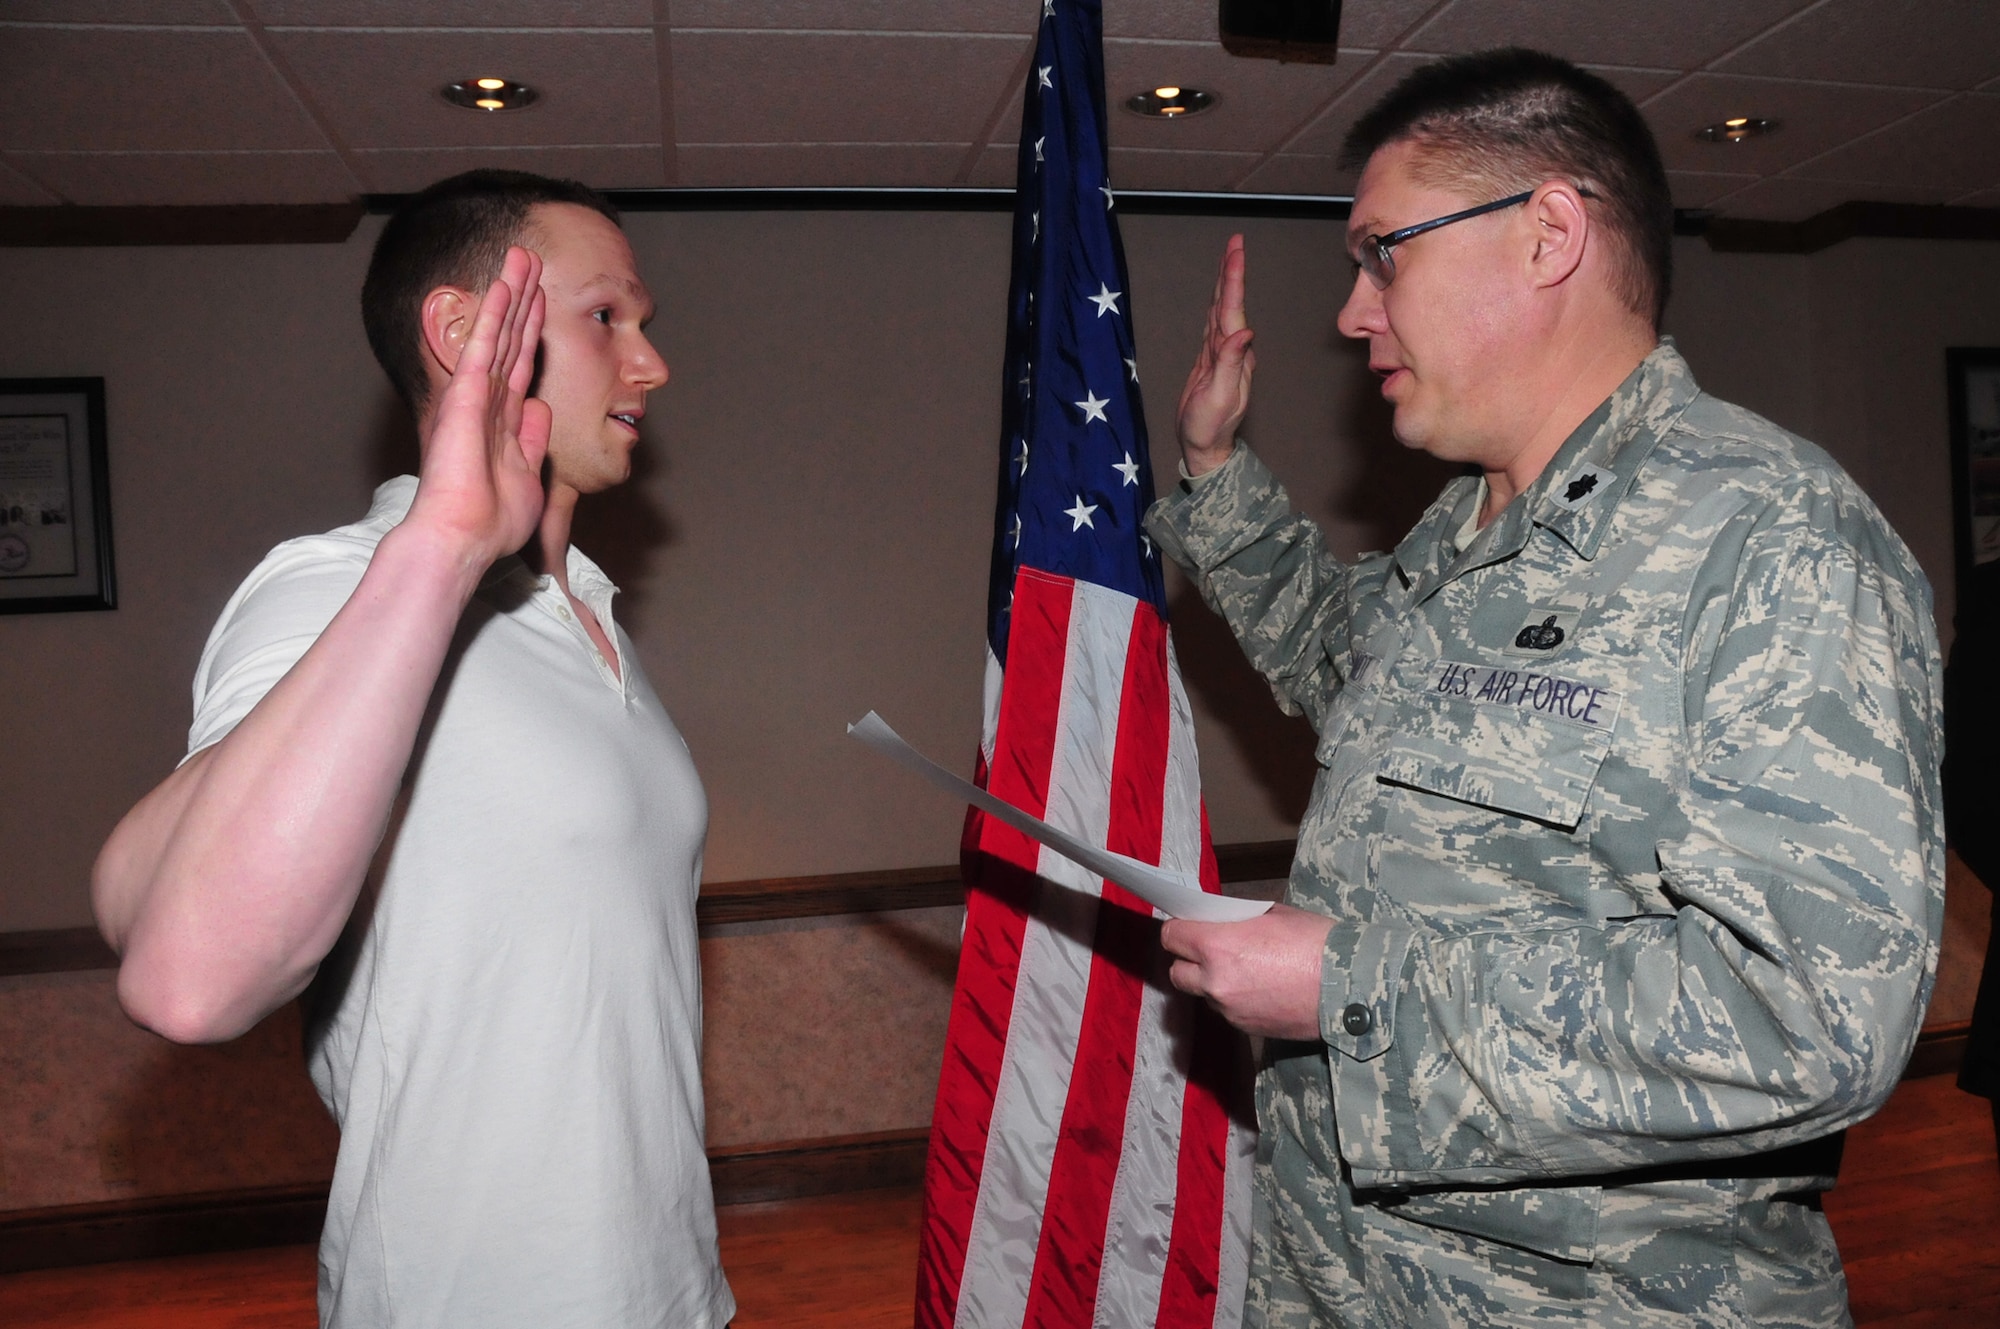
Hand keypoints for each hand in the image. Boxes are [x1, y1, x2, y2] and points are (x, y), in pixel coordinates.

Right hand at [406, 246, 552, 569]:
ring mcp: (476, 395)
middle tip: (531, 259)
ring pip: (499, 333)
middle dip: (523, 299)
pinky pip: (484, 346)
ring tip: (521, 256)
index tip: (541, 302)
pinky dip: (494, 315)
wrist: (464, 537)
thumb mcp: (528, 476)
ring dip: (511, 293)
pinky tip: (503, 285)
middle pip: (511, 339)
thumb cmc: (492, 520)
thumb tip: (539, 408)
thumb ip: (532, 440)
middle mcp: (488, 401)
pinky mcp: (466, 394)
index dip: (532, 332)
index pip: (522, 365)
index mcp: (502, 421)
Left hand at [1161, 902, 1332, 1039]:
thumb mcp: (1272, 915)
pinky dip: (1234, 1000)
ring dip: (1212, 983)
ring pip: (1202, 994)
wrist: (1348, 985)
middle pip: (1177, 972)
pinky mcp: (1246, 1028)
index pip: (1171, 937)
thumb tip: (1219, 922)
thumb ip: (1235, 920)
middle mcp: (1216, 981)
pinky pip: (1226, 1011)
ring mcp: (1229, 1009)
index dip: (1178, 930)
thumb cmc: (1315, 942)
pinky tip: (1260, 989)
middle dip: (1189, 960)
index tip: (1188, 927)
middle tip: (1209, 950)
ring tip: (1242, 971)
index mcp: (1218, 946)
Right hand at [1175, 233, 1254, 475]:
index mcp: (1234, 355)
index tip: (1236, 252)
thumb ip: (1230, 364)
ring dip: (1226, 284)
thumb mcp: (1220, 397)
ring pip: (1223, 311)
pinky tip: (1219, 296)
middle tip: (1235, 243)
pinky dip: (1217, 306)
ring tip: (1229, 259)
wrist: (1203, 446)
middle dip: (1232, 272)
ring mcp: (1221, 355)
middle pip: (1231, 303)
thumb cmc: (1210, 426)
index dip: (1234, 279)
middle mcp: (1231, 350)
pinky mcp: (1210, 361)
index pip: (1234, 310)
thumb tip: (1244, 331)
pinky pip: (1214, 325)